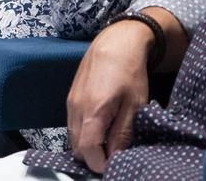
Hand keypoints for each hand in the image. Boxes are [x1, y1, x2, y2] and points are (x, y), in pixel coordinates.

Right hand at [67, 19, 153, 173]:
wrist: (116, 41)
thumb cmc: (129, 72)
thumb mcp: (135, 105)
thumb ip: (123, 134)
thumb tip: (115, 157)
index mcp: (92, 113)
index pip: (88, 153)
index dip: (101, 164)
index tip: (115, 162)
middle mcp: (75, 109)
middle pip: (77, 148)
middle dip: (94, 156)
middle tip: (114, 151)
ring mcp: (70, 102)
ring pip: (73, 137)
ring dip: (88, 144)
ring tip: (109, 137)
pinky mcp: (70, 97)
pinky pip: (72, 124)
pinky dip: (84, 131)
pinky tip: (101, 123)